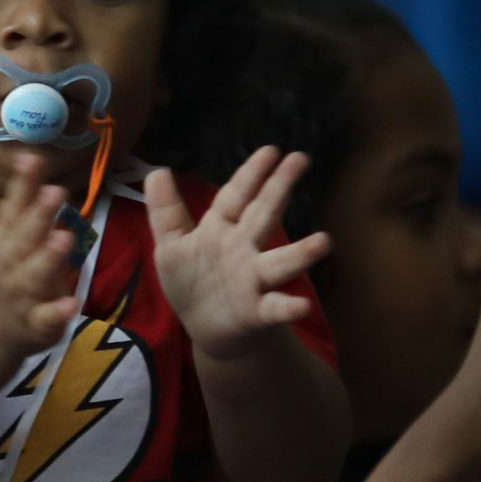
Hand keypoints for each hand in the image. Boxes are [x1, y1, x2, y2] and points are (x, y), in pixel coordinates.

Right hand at [0, 153, 81, 355]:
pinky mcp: (36, 323)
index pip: (13, 208)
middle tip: (56, 192)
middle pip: (24, 239)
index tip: (34, 160)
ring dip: (48, 258)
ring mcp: (21, 294)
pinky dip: (58, 312)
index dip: (24, 186)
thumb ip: (22, 198)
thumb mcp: (8, 233)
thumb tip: (31, 155)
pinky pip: (46, 318)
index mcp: (4, 239)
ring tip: (64, 239)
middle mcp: (10, 263)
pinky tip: (72, 303)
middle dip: (39, 216)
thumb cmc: (5, 268)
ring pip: (34, 276)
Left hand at [150, 146, 331, 360]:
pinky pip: (275, 308)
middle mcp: (243, 249)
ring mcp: (254, 280)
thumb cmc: (193, 282)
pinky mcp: (257, 312)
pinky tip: (304, 306)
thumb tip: (156, 170)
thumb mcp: (171, 244)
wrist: (206, 331)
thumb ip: (165, 210)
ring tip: (324, 241)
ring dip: (300, 253)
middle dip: (280, 188)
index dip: (251, 173)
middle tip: (301, 159)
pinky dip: (289, 307)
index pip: (236, 196)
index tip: (271, 150)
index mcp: (221, 230)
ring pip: (280, 263)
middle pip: (263, 215)